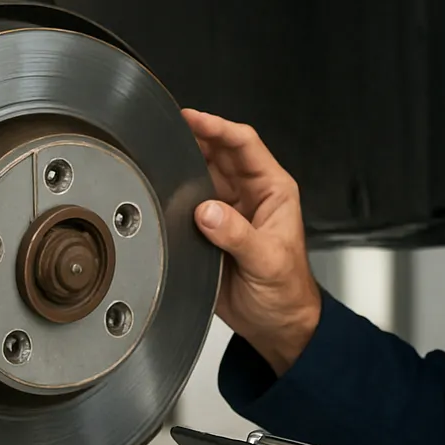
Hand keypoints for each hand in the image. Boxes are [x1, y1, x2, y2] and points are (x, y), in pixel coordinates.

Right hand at [182, 109, 321, 375]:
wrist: (276, 326)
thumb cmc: (287, 291)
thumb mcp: (268, 261)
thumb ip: (238, 236)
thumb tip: (208, 212)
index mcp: (272, 190)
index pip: (244, 144)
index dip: (218, 127)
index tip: (192, 119)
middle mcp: (249, 195)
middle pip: (217, 153)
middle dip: (193, 139)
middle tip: (164, 130)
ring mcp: (227, 211)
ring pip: (200, 175)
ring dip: (181, 165)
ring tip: (156, 154)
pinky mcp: (208, 231)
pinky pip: (187, 204)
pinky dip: (173, 195)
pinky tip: (158, 190)